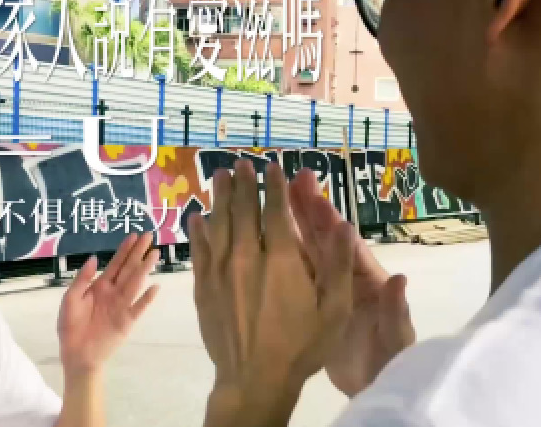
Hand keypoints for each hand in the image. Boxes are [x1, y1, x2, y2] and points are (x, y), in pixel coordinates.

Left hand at [57, 232, 159, 374]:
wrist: (76, 354)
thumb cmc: (70, 327)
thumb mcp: (70, 299)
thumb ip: (82, 279)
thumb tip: (95, 259)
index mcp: (100, 286)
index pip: (115, 264)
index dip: (124, 250)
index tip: (134, 236)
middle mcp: (114, 293)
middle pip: (129, 269)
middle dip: (138, 252)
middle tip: (149, 236)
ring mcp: (122, 306)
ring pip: (135, 283)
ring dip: (145, 269)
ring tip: (154, 254)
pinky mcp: (127, 321)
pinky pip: (139, 308)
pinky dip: (147, 298)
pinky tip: (154, 287)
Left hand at [189, 159, 354, 425]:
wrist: (254, 378)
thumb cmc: (301, 346)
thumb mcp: (334, 309)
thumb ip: (338, 264)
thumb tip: (343, 224)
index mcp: (281, 258)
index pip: (276, 210)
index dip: (273, 186)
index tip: (271, 167)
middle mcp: (247, 256)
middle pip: (243, 210)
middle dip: (243, 184)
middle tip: (240, 163)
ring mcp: (221, 271)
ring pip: (218, 224)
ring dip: (219, 197)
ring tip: (219, 176)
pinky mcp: (204, 287)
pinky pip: (199, 250)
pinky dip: (198, 230)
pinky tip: (197, 217)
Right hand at [287, 169, 415, 396]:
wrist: (374, 386)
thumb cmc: (387, 359)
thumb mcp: (395, 338)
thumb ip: (396, 310)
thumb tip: (399, 278)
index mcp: (364, 279)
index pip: (344, 243)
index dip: (328, 219)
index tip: (312, 195)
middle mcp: (341, 276)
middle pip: (321, 237)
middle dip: (305, 208)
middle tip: (288, 179)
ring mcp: (322, 288)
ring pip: (301, 251)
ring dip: (287, 225)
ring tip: (269, 198)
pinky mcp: (306, 304)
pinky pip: (288, 276)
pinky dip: (274, 257)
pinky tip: (256, 241)